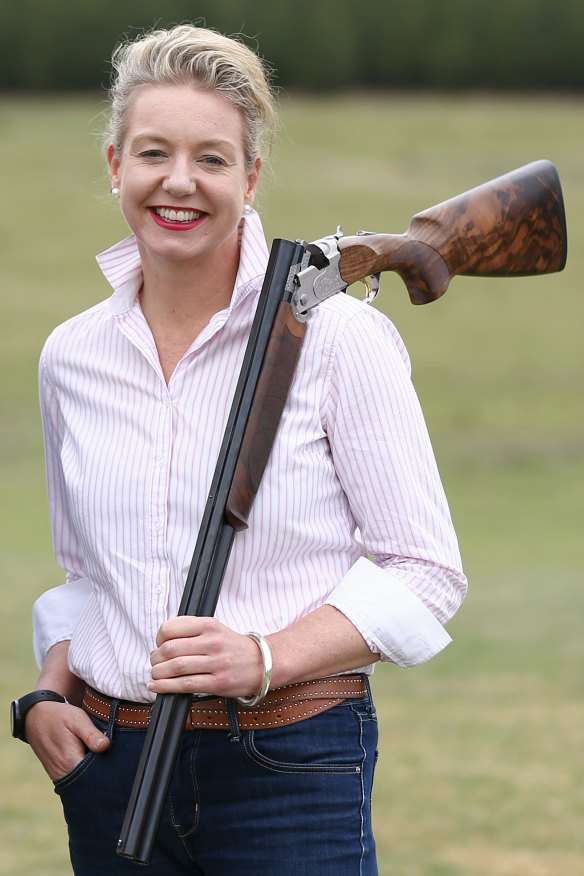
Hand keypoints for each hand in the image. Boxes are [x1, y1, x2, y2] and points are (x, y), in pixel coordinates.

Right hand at [25, 701, 109, 781]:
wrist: (36, 718)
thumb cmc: (59, 716)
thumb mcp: (77, 719)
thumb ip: (91, 734)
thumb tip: (105, 746)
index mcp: (70, 761)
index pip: (96, 775)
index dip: (109, 769)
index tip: (118, 759)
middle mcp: (64, 773)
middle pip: (91, 781)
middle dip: (103, 773)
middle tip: (114, 757)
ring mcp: (60, 775)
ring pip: (84, 782)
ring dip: (95, 773)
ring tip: (103, 757)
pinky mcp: (59, 774)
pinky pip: (76, 778)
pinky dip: (86, 772)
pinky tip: (93, 760)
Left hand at [149, 616, 263, 698]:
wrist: (262, 663)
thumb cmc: (233, 647)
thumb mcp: (215, 629)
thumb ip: (191, 631)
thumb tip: (160, 645)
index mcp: (209, 625)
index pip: (172, 627)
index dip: (159, 637)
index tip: (159, 644)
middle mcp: (212, 642)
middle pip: (170, 649)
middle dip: (156, 658)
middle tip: (155, 662)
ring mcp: (216, 662)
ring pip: (176, 667)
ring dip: (158, 673)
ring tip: (155, 674)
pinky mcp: (217, 683)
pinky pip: (185, 685)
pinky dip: (165, 687)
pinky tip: (157, 686)